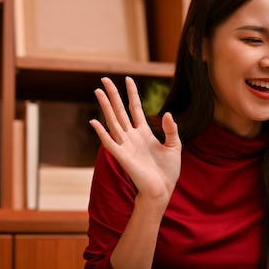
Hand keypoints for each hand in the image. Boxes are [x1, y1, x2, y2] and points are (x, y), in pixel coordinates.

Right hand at [90, 76, 181, 202]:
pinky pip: (109, 142)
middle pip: (120, 110)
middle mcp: (132, 136)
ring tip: (98, 91)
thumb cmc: (168, 171)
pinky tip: (94, 121)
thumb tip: (166, 113)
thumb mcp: (175, 146)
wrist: (162, 190)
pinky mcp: (122, 156)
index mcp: (144, 132)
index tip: (128, 79)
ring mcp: (126, 145)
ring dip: (105, 106)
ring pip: (113, 121)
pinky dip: (101, 132)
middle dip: (113, 94)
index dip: (132, 93)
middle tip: (104, 79)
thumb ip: (171, 129)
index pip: (135, 108)